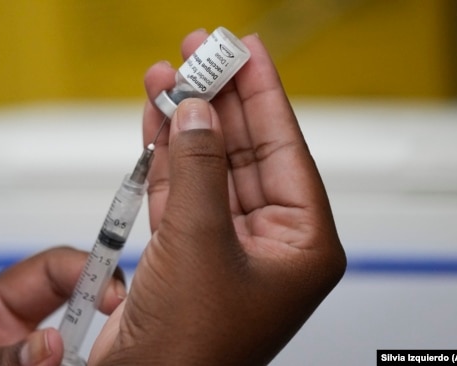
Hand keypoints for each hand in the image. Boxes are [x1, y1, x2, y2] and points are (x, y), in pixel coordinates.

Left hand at [0, 247, 125, 365]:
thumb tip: (46, 346)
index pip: (50, 273)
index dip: (86, 271)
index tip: (111, 290)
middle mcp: (14, 339)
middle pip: (75, 316)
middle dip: (101, 316)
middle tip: (122, 331)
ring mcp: (22, 363)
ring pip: (70, 355)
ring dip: (90, 355)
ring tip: (103, 356)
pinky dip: (74, 364)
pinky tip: (90, 364)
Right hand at [89, 30, 345, 364]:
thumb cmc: (191, 347)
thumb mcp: (199, 243)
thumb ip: (199, 169)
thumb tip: (194, 114)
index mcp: (301, 244)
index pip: (285, 150)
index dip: (264, 94)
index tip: (247, 52)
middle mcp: (269, 242)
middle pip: (245, 152)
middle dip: (220, 103)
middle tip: (201, 56)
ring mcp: (226, 245)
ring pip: (209, 168)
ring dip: (185, 125)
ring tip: (167, 78)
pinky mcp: (188, 251)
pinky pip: (182, 190)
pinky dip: (167, 158)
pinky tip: (155, 123)